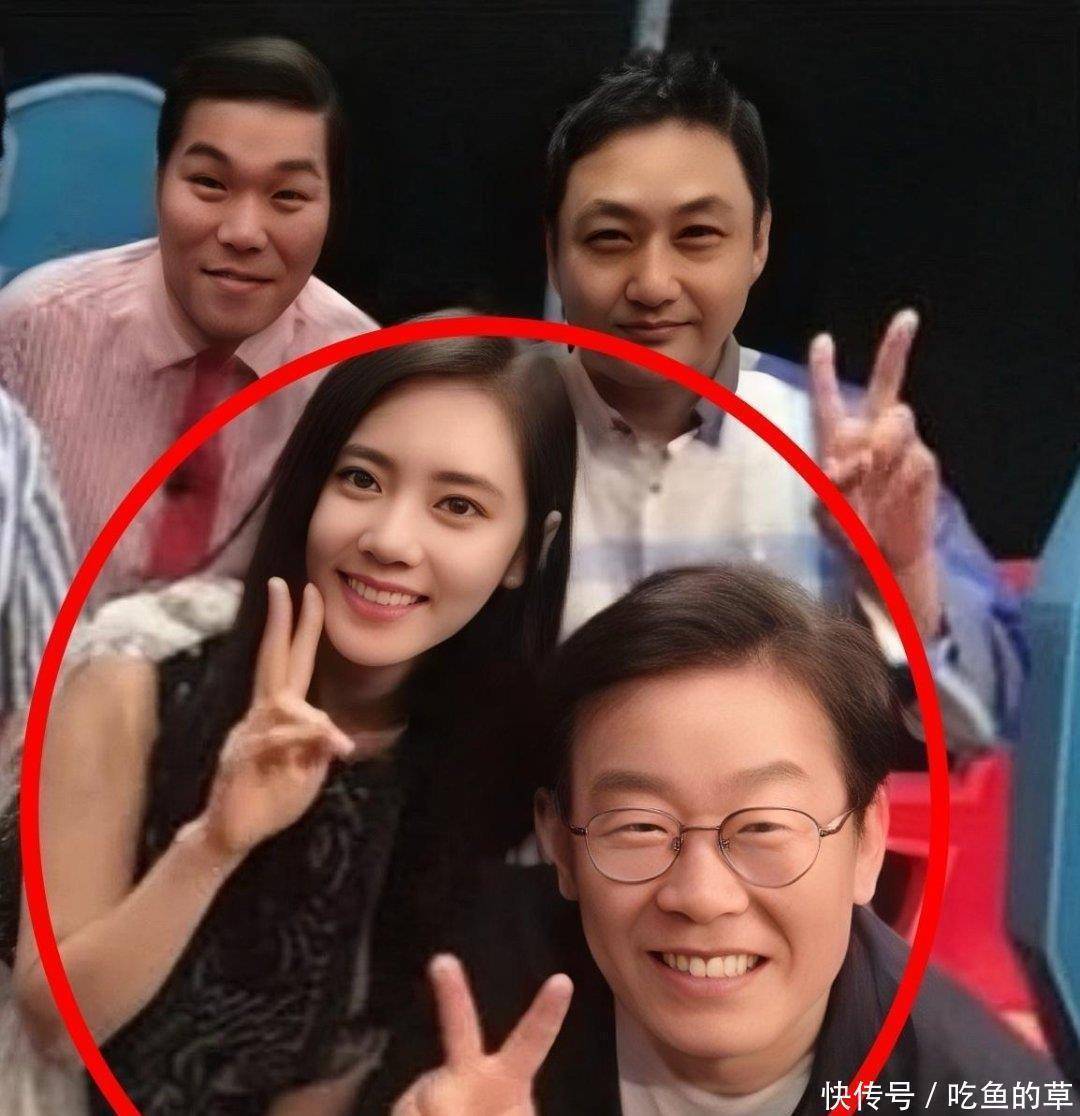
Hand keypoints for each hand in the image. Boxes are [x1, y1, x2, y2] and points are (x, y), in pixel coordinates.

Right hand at [197, 578, 354, 857]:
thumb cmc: (273, 799)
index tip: (310, 591)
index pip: (291, 661)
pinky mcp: (239, 758)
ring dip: (312, 724)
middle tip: (285, 586)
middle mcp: (261, 714)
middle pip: (272, 660)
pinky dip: (297, 744)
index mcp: (279, 713)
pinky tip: (315, 754)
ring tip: (337, 747)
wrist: (234, 834)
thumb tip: (332, 730)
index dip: (302, 628)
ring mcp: (247, 733)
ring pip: (280, 704)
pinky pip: (270, 742)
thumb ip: (318, 748)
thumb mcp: (308, 772)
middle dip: (281, 622)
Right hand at [392, 955, 572, 1115]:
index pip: (531, 1042)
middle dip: (453, 996)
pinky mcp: (407, 1102)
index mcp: (507, 1080)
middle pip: (460, 1027)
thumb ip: (501, 1109)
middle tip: (443, 961)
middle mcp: (468, 1072)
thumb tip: (447, 1107)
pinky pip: (409, 1111)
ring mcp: (433, 1086)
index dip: (546, 1014)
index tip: (563, 980)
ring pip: (427, 1098)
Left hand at [809, 309, 942, 635]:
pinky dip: (900, 474)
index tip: (822, 340)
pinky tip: (893, 495)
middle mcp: (871, 435)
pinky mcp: (924, 464)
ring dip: (883, 443)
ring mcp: (901, 447)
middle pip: (886, 383)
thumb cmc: (848, 534)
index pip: (829, 399)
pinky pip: (915, 455)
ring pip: (898, 418)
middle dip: (895, 348)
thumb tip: (853, 462)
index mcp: (838, 440)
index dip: (825, 371)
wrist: (885, 559)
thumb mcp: (826, 513)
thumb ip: (831, 485)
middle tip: (907, 317)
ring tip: (871, 475)